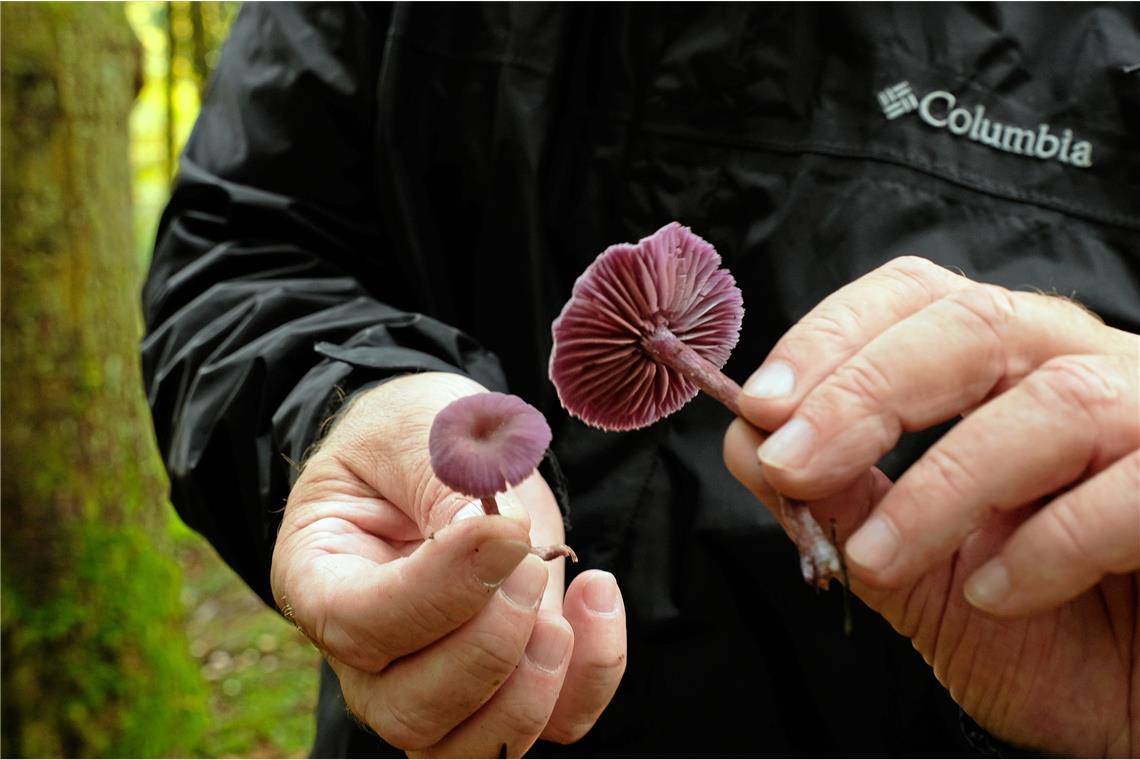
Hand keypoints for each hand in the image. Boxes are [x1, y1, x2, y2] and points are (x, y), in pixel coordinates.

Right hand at [271, 372, 625, 757]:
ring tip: (565, 601)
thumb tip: (505, 547)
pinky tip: (596, 594)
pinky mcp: (506, 679)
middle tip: (530, 561)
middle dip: (487, 648)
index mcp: (321, 578)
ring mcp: (433, 679)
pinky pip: (552, 722)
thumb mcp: (420, 433)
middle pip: (409, 711)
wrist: (442, 447)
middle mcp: (367, 653)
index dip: (440, 592)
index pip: (362, 626)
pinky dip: (589, 677)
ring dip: (533, 686)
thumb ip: (450, 487)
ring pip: (470, 747)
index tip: (505, 530)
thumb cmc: (414, 434)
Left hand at [724, 257, 1138, 755]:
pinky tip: (995, 594)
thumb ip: (836, 499)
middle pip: (976, 325)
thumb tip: (747, 440)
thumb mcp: (909, 566)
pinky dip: (1050, 544)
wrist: (1132, 703)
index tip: (760, 407)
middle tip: (791, 465)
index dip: (833, 336)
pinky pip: (1136, 490)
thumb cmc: (1036, 623)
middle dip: (866, 393)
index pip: (917, 298)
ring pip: (1057, 403)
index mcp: (1007, 366)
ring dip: (942, 487)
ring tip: (875, 559)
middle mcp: (1083, 367)